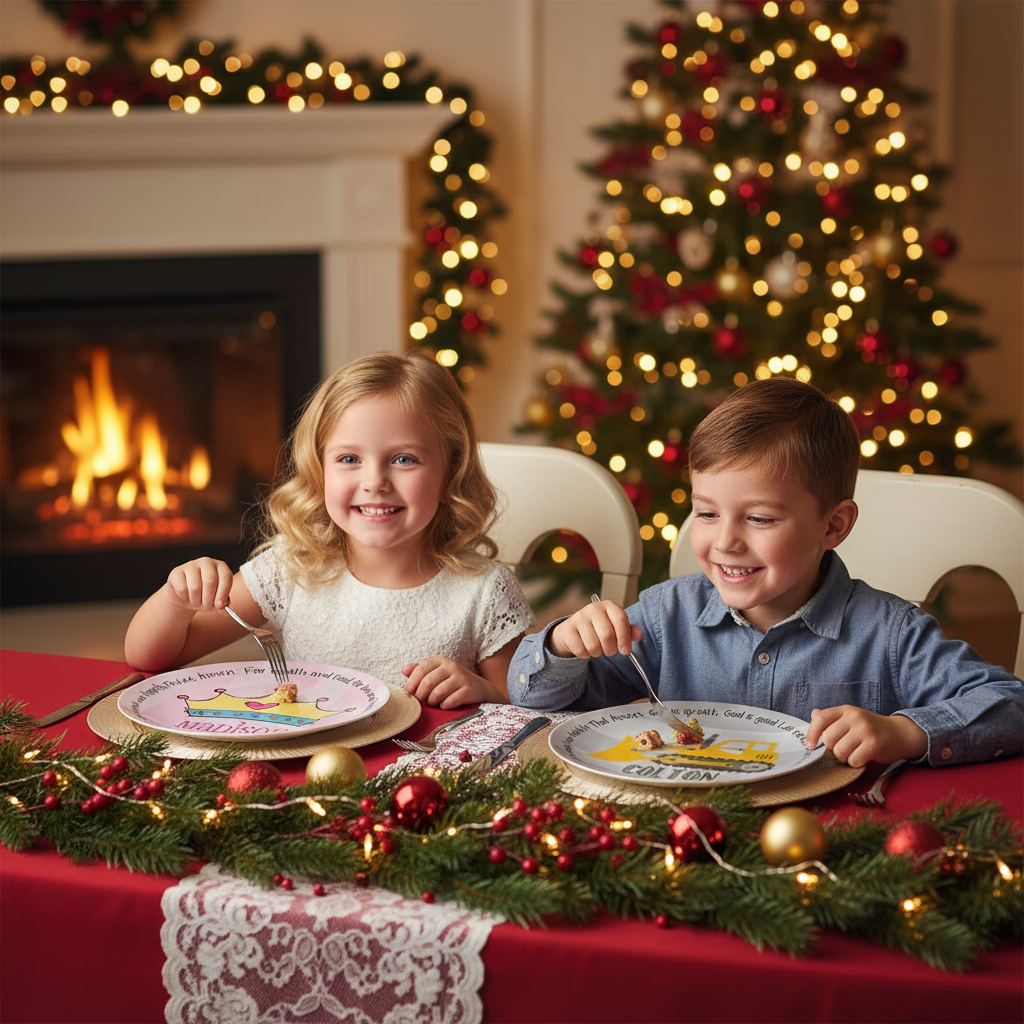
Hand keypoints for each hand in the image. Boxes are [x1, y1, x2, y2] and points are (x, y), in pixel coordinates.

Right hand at [165, 558, 234, 613]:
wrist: (185, 595)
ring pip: (195, 587)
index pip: (226, 577)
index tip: (220, 605)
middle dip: (209, 599)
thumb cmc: (204, 596)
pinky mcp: (177, 571)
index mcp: (221, 567)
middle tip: (206, 606)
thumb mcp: (216, 601)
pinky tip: (186, 596)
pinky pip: (182, 589)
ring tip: (196, 601)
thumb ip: (222, 605)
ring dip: (196, 601)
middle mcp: (207, 562)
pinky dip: (185, 598)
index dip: (223, 593)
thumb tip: (226, 611)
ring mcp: (191, 565)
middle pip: (210, 581)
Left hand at [401, 656, 503, 708]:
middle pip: (427, 682)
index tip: (408, 694)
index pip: (420, 669)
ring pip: (437, 694)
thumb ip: (420, 671)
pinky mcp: (468, 690)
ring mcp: (461, 677)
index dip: (411, 683)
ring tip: (435, 702)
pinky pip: (449, 702)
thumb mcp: (437, 674)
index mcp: (440, 660)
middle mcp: (451, 665)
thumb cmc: (453, 683)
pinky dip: (444, 706)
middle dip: (421, 696)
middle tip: (421, 702)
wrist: (480, 689)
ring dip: (433, 702)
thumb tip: (404, 670)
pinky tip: (446, 705)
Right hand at [549, 599, 641, 658]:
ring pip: (593, 645)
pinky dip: (585, 654)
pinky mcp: (567, 629)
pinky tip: (585, 648)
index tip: (626, 651)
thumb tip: (639, 634)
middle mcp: (593, 608)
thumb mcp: (615, 627)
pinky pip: (581, 650)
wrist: (573, 630)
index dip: (625, 638)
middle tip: (609, 650)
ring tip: (597, 648)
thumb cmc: (599, 628)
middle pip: (607, 635)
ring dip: (597, 653)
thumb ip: (629, 631)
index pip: (620, 620)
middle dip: (611, 649)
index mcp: (608, 606)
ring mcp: (578, 617)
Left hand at [805, 705, 927, 766]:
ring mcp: (865, 730)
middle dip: (833, 749)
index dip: (811, 734)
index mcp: (846, 710)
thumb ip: (832, 719)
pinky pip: (854, 760)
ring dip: (845, 758)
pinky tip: (863, 757)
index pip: (820, 719)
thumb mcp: (852, 719)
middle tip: (844, 749)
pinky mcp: (874, 744)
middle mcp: (854, 717)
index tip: (810, 746)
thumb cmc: (872, 728)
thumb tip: (813, 714)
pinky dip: (856, 763)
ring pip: (840, 751)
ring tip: (854, 753)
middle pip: (828, 739)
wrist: (901, 733)